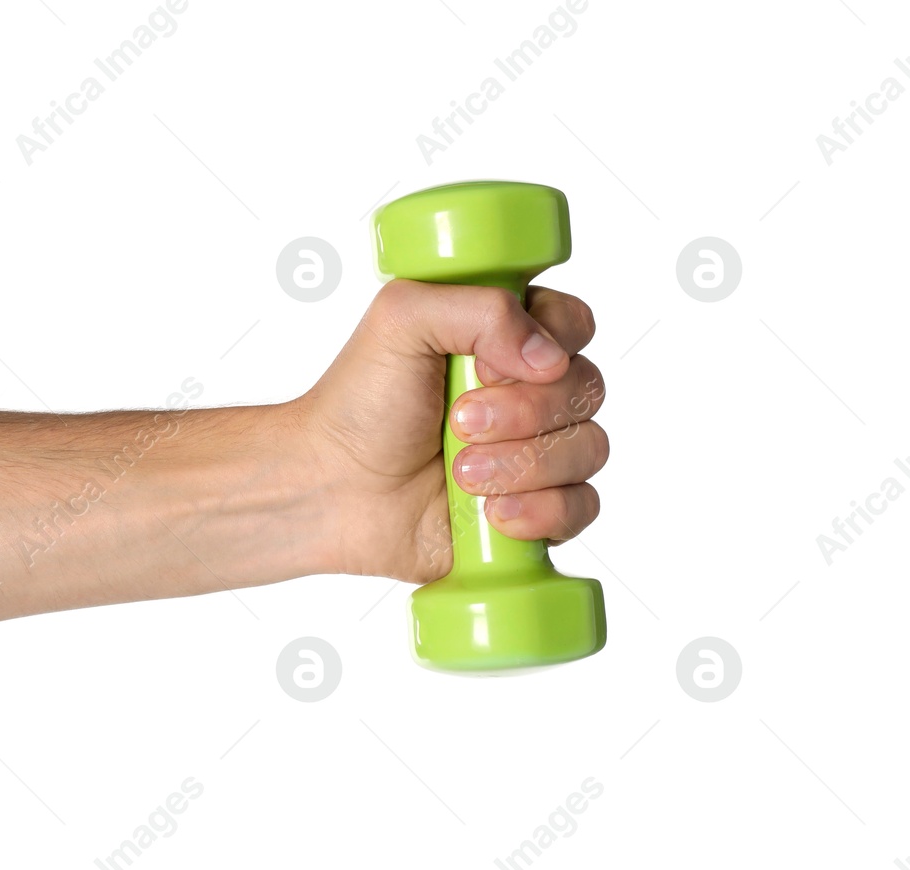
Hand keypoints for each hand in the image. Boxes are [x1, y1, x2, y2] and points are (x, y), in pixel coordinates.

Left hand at [296, 280, 608, 583]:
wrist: (330, 490)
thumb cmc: (358, 405)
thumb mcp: (400, 321)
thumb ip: (478, 307)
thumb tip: (547, 355)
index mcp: (505, 338)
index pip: (574, 325)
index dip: (549, 344)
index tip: (486, 366)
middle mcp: (528, 392)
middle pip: (587, 388)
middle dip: (524, 410)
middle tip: (459, 423)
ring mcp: (534, 453)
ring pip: (588, 448)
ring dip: (523, 463)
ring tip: (459, 473)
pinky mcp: (534, 510)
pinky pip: (581, 508)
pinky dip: (541, 512)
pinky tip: (492, 514)